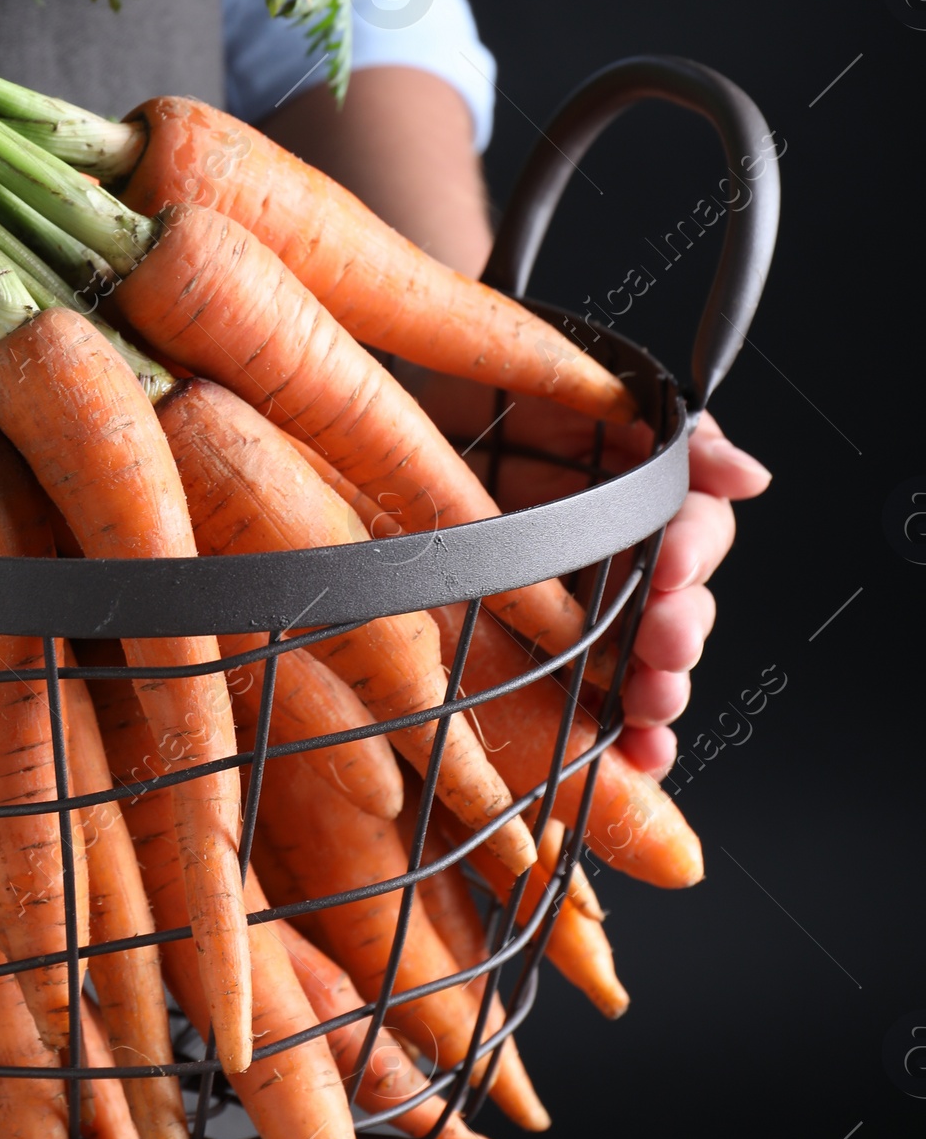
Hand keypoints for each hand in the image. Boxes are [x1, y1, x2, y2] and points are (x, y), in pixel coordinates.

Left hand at [402, 380, 770, 775]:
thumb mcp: (568, 382)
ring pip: (649, 657)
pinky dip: (630, 736)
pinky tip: (641, 756)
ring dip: (661, 686)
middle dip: (680, 628)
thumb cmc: (471, 382)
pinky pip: (599, 700)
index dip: (696, 544)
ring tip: (652, 703)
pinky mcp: (541, 645)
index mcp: (633, 484)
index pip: (697, 523)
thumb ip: (665, 431)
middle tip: (663, 641)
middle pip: (682, 600)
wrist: (388, 402)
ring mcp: (580, 598)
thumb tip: (750, 478)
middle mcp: (615, 545)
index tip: (673, 562)